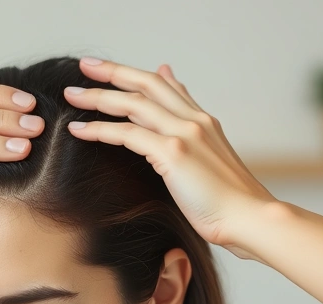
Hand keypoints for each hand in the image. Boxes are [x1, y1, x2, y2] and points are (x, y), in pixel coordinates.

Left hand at [63, 58, 277, 259]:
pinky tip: (79, 130)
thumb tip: (178, 138)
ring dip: (98, 96)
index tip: (115, 71)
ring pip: (133, 103)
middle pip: (148, 84)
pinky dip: (100, 129)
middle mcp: (195, 120)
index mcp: (205, 122)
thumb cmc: (232, 204)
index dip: (139, 76)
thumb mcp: (212, 165)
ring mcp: (185, 133)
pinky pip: (127, 133)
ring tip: (72, 94)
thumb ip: (193, 145)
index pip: (168, 88)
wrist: (250, 219)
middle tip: (85, 65)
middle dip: (113, 72)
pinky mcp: (174, 152)